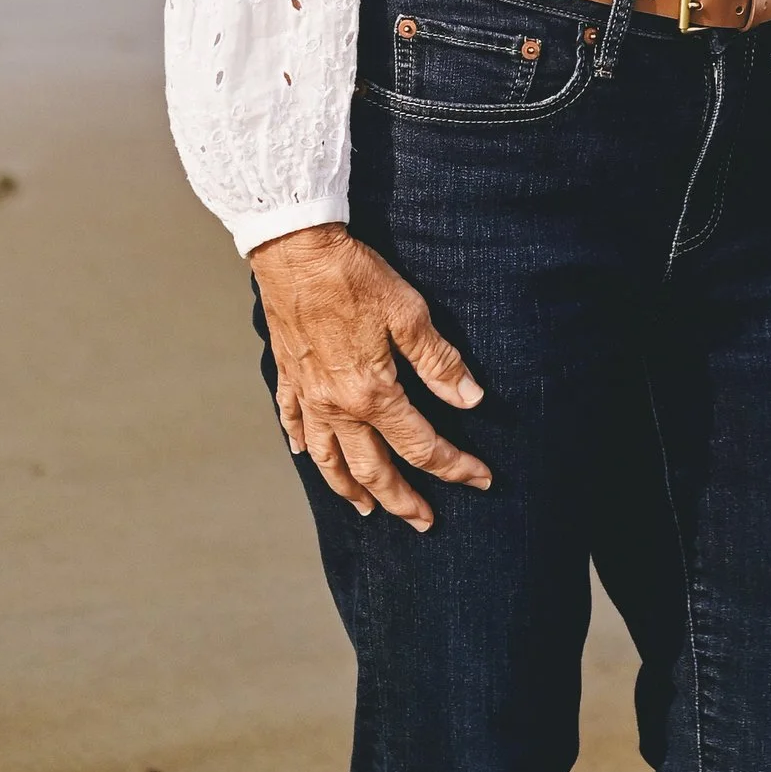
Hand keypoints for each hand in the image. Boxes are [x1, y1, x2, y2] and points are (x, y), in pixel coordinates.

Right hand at [248, 220, 489, 529]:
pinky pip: (294, 423)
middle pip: (372, 468)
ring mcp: (308, 395)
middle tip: (424, 522)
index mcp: (372, 393)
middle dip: (402, 500)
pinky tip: (307, 455)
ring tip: (366, 509)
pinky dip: (303, 446)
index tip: (480, 479)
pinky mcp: (290, 376)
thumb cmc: (355, 276)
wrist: (295, 249)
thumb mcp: (410, 314)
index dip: (455, 466)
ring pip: (328, 459)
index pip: (422, 446)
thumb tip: (471, 400)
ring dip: (349, 489)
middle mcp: (336, 406)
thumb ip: (440, 363)